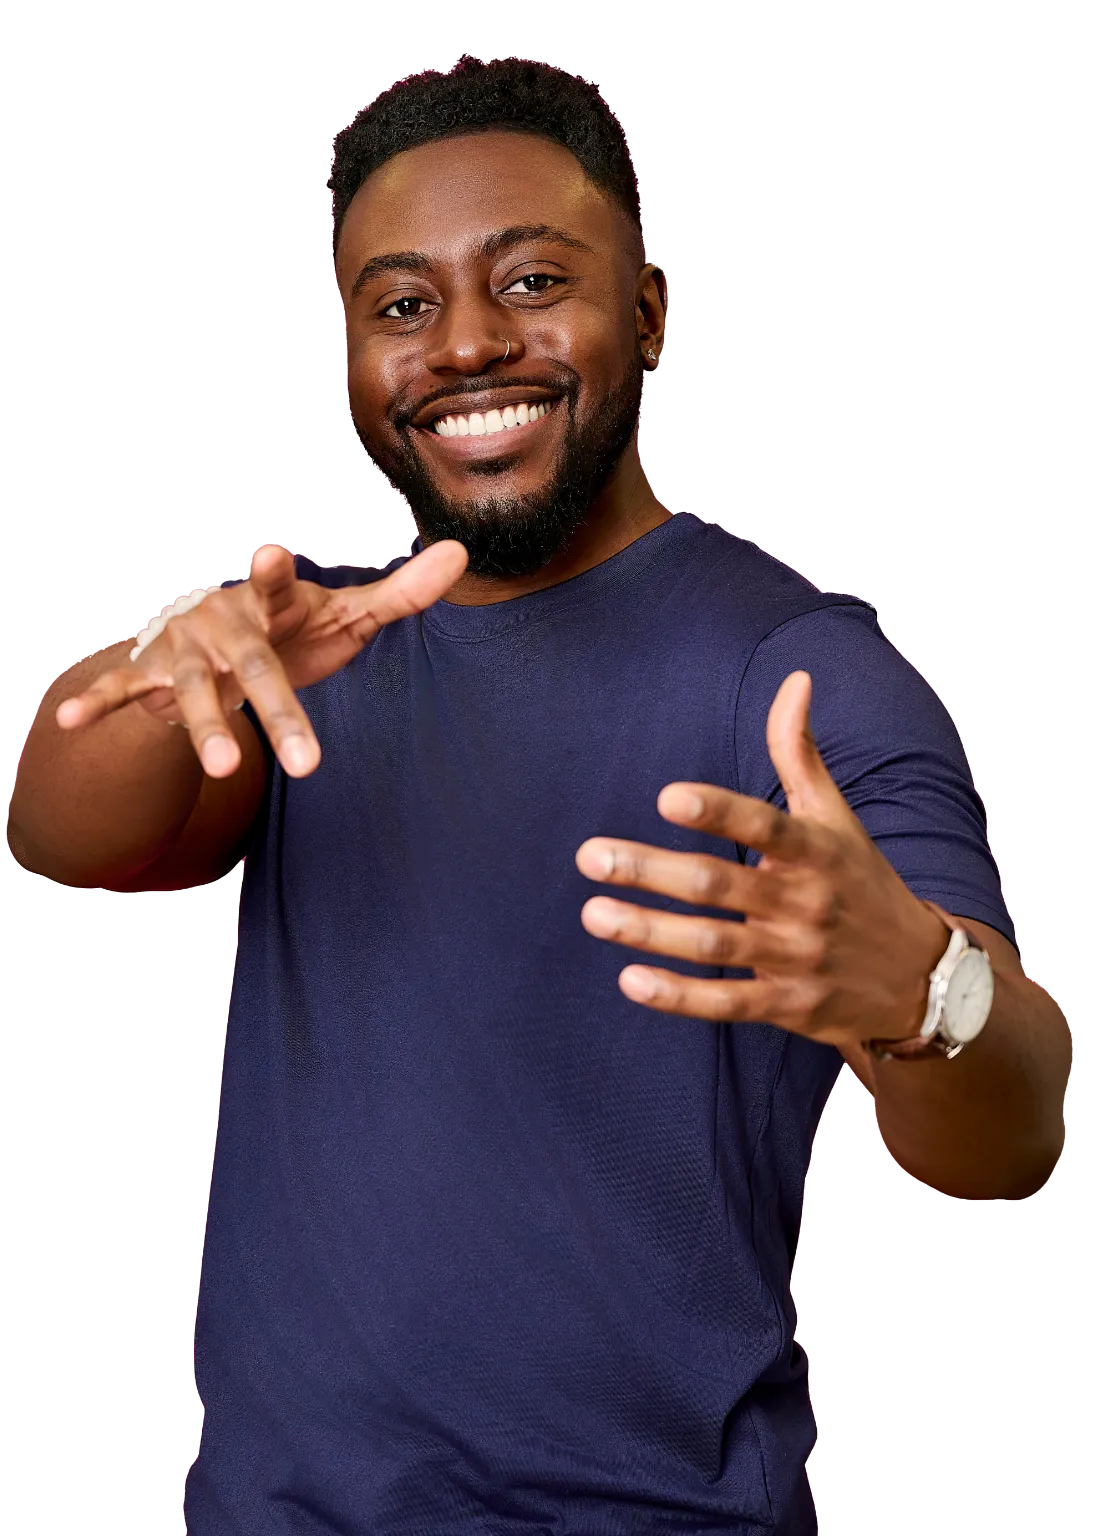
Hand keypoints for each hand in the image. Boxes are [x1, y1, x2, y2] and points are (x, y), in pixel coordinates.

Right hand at [55, 540, 468, 780]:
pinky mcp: (149, 672)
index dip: (276, 571)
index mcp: (274, 602)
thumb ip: (401, 593)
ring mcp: (185, 647)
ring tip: (223, 768)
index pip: (282, 586)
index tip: (270, 550)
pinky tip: (70, 719)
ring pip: (192, 689)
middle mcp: (228, 619)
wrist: (213, 631)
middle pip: (254, 666)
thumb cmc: (290, 624)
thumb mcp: (345, 613)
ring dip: (204, 726)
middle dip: (277, 707)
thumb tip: (464, 555)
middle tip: (307, 760)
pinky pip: (122, 689)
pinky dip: (97, 700)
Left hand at [575, 671, 947, 1054]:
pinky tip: (630, 980)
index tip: (666, 797)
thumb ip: (800, 753)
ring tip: (594, 913)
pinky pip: (728, 1004)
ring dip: (650, 931)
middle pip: (719, 884)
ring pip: (713, 945)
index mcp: (815, 850)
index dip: (717, 812)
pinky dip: (680, 997)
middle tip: (590, 856)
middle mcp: (804, 902)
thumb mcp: (837, 818)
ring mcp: (796, 957)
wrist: (922, 978)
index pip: (764, 824)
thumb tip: (794, 679)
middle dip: (651, 870)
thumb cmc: (861, 882)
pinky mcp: (789, 1006)